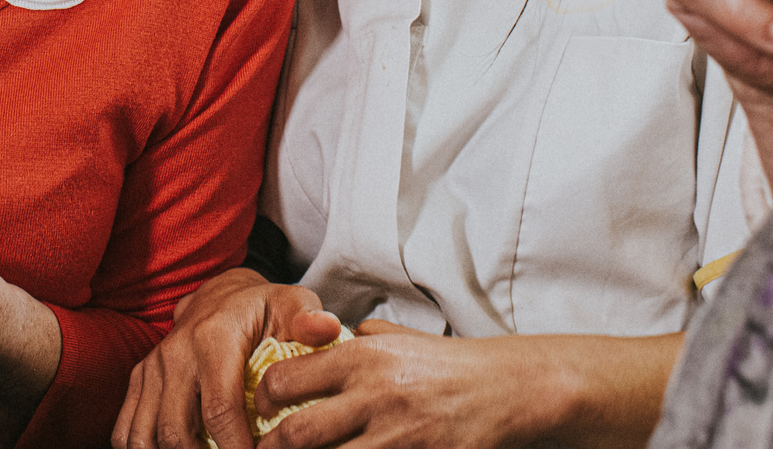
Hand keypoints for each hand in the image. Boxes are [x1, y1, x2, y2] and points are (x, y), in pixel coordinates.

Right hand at [113, 269, 344, 448]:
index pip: (219, 410)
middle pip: (176, 432)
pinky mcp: (141, 379)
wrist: (224, 293)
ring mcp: (153, 367)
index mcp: (213, 338)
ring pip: (143, 436)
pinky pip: (125, 429)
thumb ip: (309, 321)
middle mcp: (175, 353)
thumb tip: (326, 329)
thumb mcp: (293, 305)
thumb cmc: (265, 307)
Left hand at [252, 322, 679, 448]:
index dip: (266, 401)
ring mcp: (395, 435)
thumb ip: (360, 341)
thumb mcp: (401, 337)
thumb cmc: (451, 364)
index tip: (263, 412)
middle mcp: (372, 395)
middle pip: (297, 434)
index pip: (286, 378)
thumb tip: (320, 343)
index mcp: (362, 357)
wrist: (509, 389)